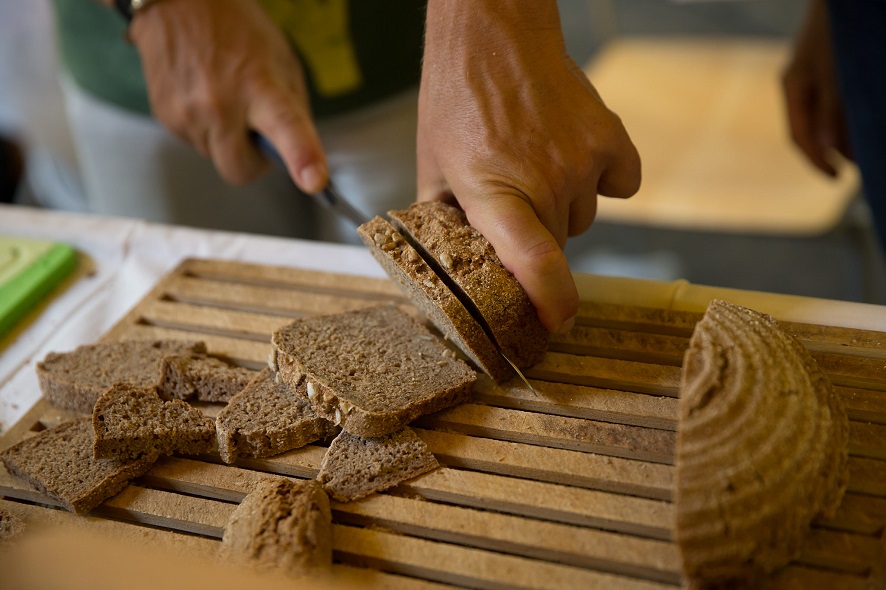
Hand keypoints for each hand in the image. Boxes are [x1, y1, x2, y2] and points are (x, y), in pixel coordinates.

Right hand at [129, 0, 327, 191]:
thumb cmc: (237, 29)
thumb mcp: (281, 61)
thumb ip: (293, 110)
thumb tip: (298, 154)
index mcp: (260, 85)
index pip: (285, 127)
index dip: (302, 156)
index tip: (314, 181)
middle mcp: (220, 103)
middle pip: (239, 170)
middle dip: (252, 162)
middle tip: (258, 135)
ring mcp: (187, 112)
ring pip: (215, 157)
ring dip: (226, 140)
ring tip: (224, 97)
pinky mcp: (165, 115)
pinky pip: (194, 141)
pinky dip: (204, 127)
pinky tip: (203, 94)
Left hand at [418, 1, 640, 332]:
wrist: (495, 35)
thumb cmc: (457, 96)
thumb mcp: (432, 164)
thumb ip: (442, 218)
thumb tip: (446, 259)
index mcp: (494, 192)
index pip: (534, 262)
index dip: (551, 302)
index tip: (556, 323)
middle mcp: (545, 180)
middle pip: (557, 246)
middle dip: (536, 237)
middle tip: (514, 200)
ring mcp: (583, 160)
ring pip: (584, 217)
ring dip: (564, 207)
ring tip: (536, 166)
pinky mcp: (611, 138)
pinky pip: (620, 186)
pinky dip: (604, 181)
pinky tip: (575, 158)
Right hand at [782, 0, 852, 176]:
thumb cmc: (837, 31)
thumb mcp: (835, 73)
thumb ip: (831, 111)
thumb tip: (830, 149)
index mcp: (793, 87)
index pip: (799, 136)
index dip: (817, 160)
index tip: (836, 178)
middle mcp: (798, 83)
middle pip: (810, 128)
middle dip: (831, 150)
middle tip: (856, 167)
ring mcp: (810, 73)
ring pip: (822, 115)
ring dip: (840, 134)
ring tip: (861, 147)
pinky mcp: (824, 65)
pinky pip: (831, 100)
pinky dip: (844, 115)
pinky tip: (858, 120)